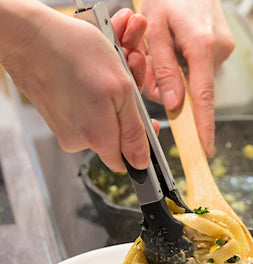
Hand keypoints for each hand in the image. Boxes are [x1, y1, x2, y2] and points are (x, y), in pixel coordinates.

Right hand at [0, 1, 154, 170]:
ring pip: (102, 115)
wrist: (28, 36)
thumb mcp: (121, 90)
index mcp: (98, 139)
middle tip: (133, 66)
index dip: (141, 142)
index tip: (149, 120)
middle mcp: (79, 140)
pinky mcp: (56, 114)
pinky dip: (96, 87)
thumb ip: (134, 131)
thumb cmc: (74, 54)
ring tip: (116, 56)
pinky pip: (85, 106)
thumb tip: (140, 163)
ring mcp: (65, 128)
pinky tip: (97, 63)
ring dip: (115, 88)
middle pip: (116, 132)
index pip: (126, 160)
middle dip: (130, 100)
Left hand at [140, 0, 234, 156]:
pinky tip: (174, 45)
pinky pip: (199, 69)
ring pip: (194, 81)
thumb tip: (172, 104)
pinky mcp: (222, 48)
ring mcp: (224, 50)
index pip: (204, 98)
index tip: (204, 150)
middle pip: (194, 91)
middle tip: (146, 61)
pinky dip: (182, 65)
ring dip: (173, 74)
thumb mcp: (155, 26)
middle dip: (170, 89)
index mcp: (203, 46)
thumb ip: (163, 68)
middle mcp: (219, 51)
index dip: (204, 128)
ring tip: (159, 46)